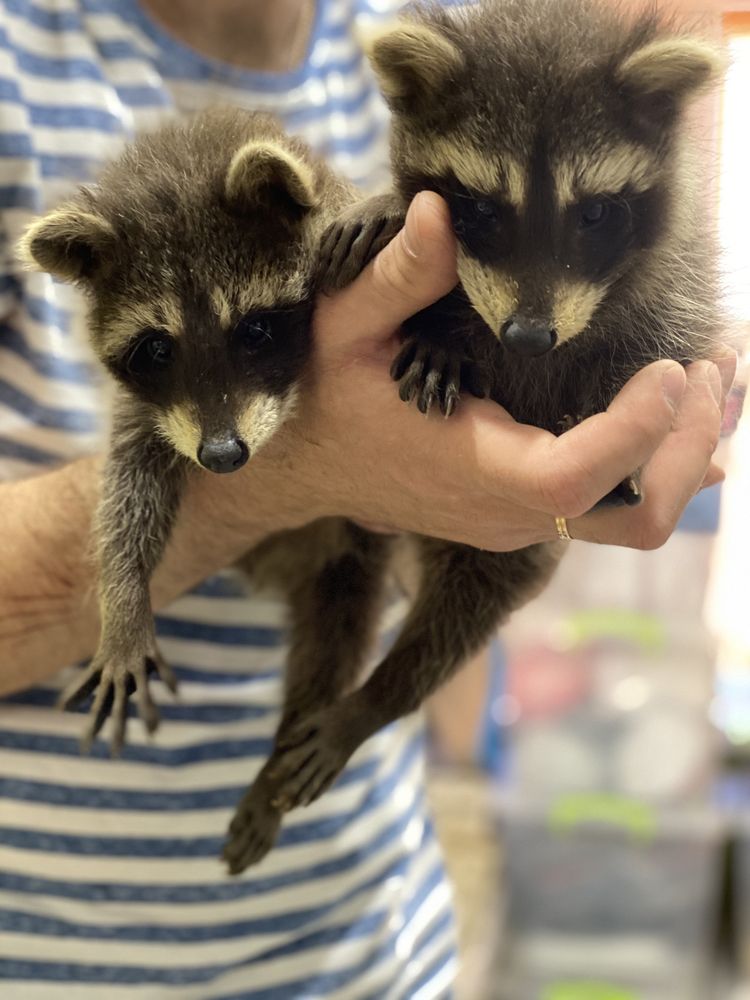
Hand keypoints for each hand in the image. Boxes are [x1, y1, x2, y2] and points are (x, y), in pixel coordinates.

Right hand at [213, 192, 731, 551]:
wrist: (312, 469)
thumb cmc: (328, 397)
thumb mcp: (343, 328)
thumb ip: (393, 278)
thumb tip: (438, 209)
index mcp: (469, 469)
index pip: (574, 477)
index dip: (635, 431)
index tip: (670, 365)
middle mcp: (507, 514)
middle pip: (633, 513)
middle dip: (687, 443)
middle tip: (714, 364)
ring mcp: (522, 523)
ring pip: (636, 515)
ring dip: (688, 450)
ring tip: (719, 376)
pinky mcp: (528, 516)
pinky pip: (614, 507)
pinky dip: (661, 460)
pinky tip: (690, 415)